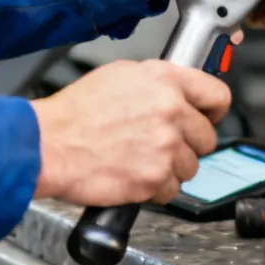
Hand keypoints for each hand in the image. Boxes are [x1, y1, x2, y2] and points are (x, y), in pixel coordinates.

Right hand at [31, 60, 229, 205]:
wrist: (47, 145)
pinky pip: (171, 189)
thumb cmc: (74, 113)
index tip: (209, 117)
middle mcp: (171, 111)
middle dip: (188, 143)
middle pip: (207, 136)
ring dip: (171, 167)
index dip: (214, 110)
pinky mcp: (155, 177)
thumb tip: (179, 91)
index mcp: (165, 81)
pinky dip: (156, 188)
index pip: (218, 96)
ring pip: (191, 166)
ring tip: (140, 159)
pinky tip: (134, 175)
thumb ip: (159, 82)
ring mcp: (166, 146)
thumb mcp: (120, 75)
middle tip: (161, 144)